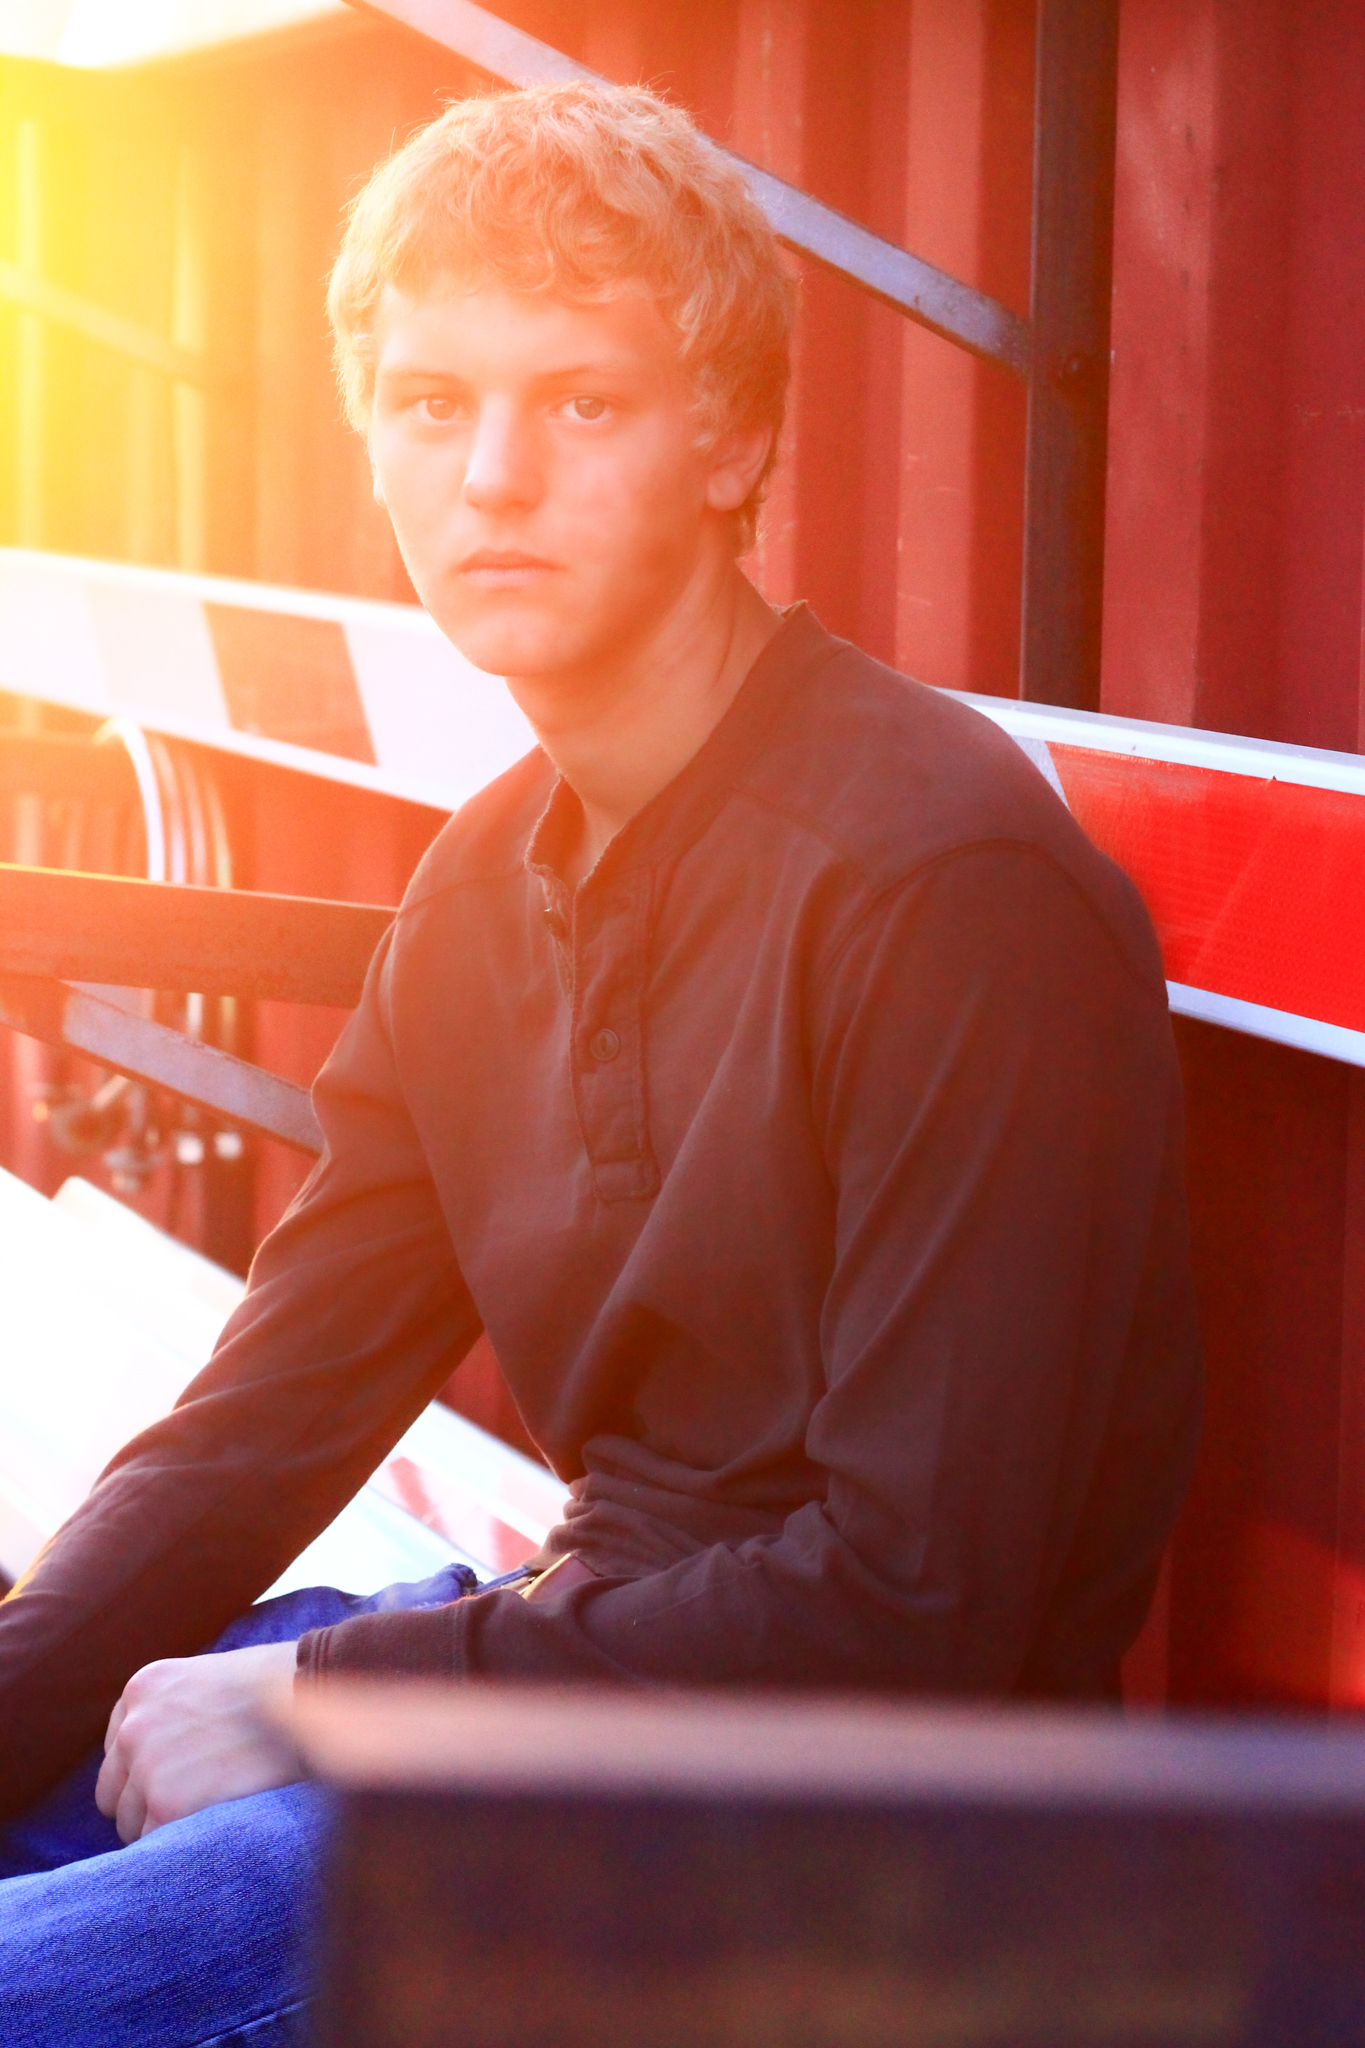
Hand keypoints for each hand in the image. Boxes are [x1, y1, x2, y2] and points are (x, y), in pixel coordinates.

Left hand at [95, 1640, 301, 1842]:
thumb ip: (175, 1713)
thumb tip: (169, 1756)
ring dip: (164, 1826)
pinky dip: (181, 1843)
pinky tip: (215, 1824)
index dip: (149, 1770)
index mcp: (141, 1690)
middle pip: (115, 1792)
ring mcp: (146, 1767)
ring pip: (130, 1823)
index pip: (119, 1752)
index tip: (184, 1774)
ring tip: (213, 1812)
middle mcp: (133, 1727)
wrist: (311, 1697)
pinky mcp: (166, 1805)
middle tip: (198, 1802)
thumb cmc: (279, 1687)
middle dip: (147, 1801)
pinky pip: (154, 1845)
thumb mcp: (209, 1680)